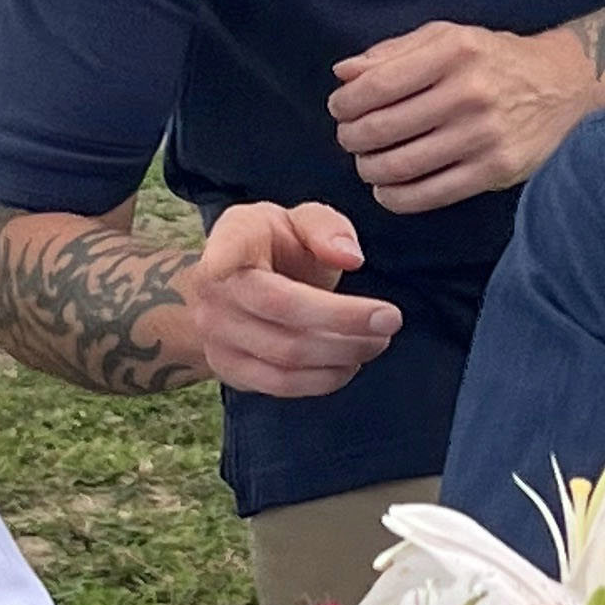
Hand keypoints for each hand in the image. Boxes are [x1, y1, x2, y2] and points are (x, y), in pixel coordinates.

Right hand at [183, 200, 401, 398]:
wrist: (233, 291)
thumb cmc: (273, 248)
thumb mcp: (297, 221)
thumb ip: (325, 227)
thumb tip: (350, 258)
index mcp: (233, 239)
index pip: (228, 248)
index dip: (227, 256)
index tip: (232, 263)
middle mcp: (214, 291)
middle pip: (283, 309)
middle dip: (345, 319)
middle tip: (391, 319)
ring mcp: (216, 335)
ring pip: (286, 354)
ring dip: (343, 352)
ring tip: (378, 342)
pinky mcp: (229, 370)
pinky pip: (281, 384)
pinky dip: (324, 379)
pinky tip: (350, 363)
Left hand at [329, 21, 603, 213]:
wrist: (566, 86)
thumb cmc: (495, 59)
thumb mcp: (448, 37)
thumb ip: (393, 52)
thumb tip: (343, 73)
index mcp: (454, 52)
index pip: (376, 86)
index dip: (346, 103)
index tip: (340, 109)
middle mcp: (469, 93)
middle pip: (382, 129)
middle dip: (352, 138)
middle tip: (351, 138)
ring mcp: (484, 136)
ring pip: (400, 166)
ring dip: (369, 169)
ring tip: (368, 163)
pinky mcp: (495, 171)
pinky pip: (429, 195)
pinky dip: (395, 198)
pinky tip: (388, 189)